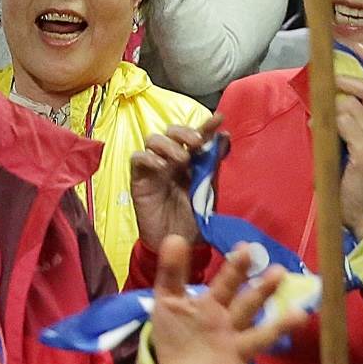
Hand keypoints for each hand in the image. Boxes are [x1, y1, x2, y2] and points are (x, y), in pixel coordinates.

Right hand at [129, 122, 209, 264]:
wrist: (177, 244)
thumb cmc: (193, 219)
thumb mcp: (209, 190)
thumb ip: (214, 164)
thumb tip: (225, 136)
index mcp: (191, 161)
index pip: (196, 136)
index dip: (206, 125)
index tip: (218, 119)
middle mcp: (171, 159)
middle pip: (171, 131)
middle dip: (184, 132)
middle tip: (196, 143)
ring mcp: (154, 167)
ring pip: (153, 139)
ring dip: (168, 144)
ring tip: (181, 159)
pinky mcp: (139, 179)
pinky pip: (137, 158)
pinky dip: (149, 157)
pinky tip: (162, 167)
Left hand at [144, 234, 299, 363]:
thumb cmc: (177, 332)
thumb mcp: (168, 301)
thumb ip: (171, 272)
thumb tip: (173, 236)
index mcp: (214, 304)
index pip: (226, 283)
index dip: (235, 268)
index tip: (246, 248)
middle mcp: (231, 324)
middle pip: (248, 305)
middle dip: (262, 290)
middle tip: (279, 272)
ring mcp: (236, 351)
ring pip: (259, 337)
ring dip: (278, 327)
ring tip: (300, 315)